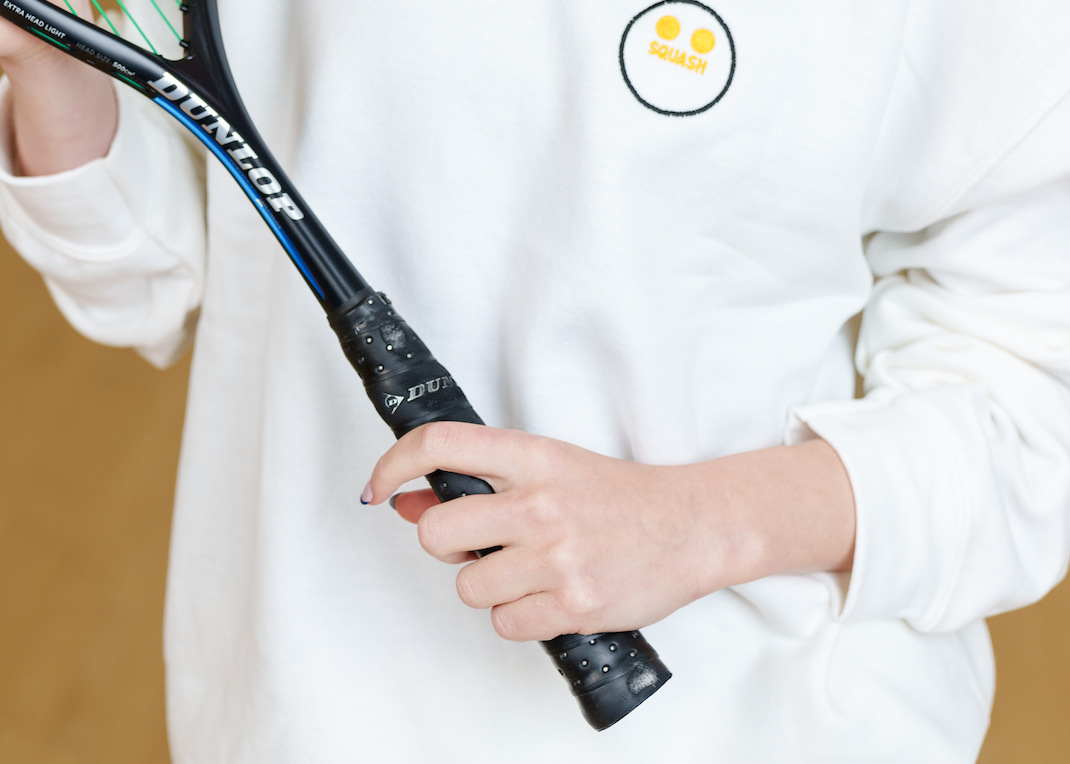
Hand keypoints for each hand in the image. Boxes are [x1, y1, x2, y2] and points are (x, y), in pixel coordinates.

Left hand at [363, 421, 854, 641]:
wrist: (693, 525)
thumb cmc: (619, 496)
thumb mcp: (551, 469)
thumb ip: (480, 482)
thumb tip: (405, 500)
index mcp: (533, 455)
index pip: (440, 444)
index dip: (393, 463)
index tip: (376, 486)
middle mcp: (539, 501)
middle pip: (436, 532)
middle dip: (447, 546)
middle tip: (479, 543)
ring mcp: (555, 555)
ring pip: (467, 586)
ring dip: (488, 586)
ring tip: (530, 570)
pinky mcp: (571, 603)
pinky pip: (504, 624)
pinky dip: (519, 618)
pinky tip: (549, 596)